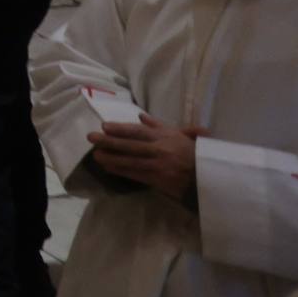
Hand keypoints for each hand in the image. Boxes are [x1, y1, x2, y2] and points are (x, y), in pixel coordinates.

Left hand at [87, 116, 204, 202]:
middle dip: (109, 141)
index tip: (105, 126)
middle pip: (131, 145)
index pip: (139, 131)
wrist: (206, 177)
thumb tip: (141, 116)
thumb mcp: (180, 135)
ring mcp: (158, 165)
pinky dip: (121, 171)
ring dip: (111, 158)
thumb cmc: (192, 154)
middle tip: (91, 138)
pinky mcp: (157, 180)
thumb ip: (159, 126)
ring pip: (130, 161)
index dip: (121, 128)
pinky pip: (135, 175)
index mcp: (165, 137)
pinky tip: (108, 168)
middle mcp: (160, 150)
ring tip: (96, 155)